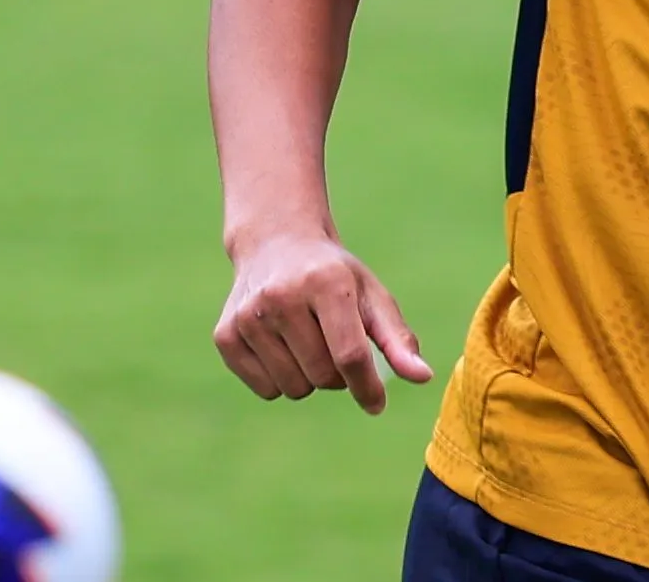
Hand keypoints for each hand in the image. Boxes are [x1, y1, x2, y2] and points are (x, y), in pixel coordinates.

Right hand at [212, 231, 432, 413]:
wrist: (276, 243)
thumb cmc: (334, 276)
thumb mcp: (371, 295)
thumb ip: (397, 339)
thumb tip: (423, 377)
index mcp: (325, 283)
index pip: (349, 355)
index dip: (366, 387)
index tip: (377, 404)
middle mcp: (281, 297)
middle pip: (322, 376)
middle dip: (339, 376)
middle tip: (337, 349)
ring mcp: (249, 316)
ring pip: (293, 388)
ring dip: (310, 379)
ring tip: (309, 343)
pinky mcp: (225, 334)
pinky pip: (265, 389)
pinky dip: (281, 380)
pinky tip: (282, 346)